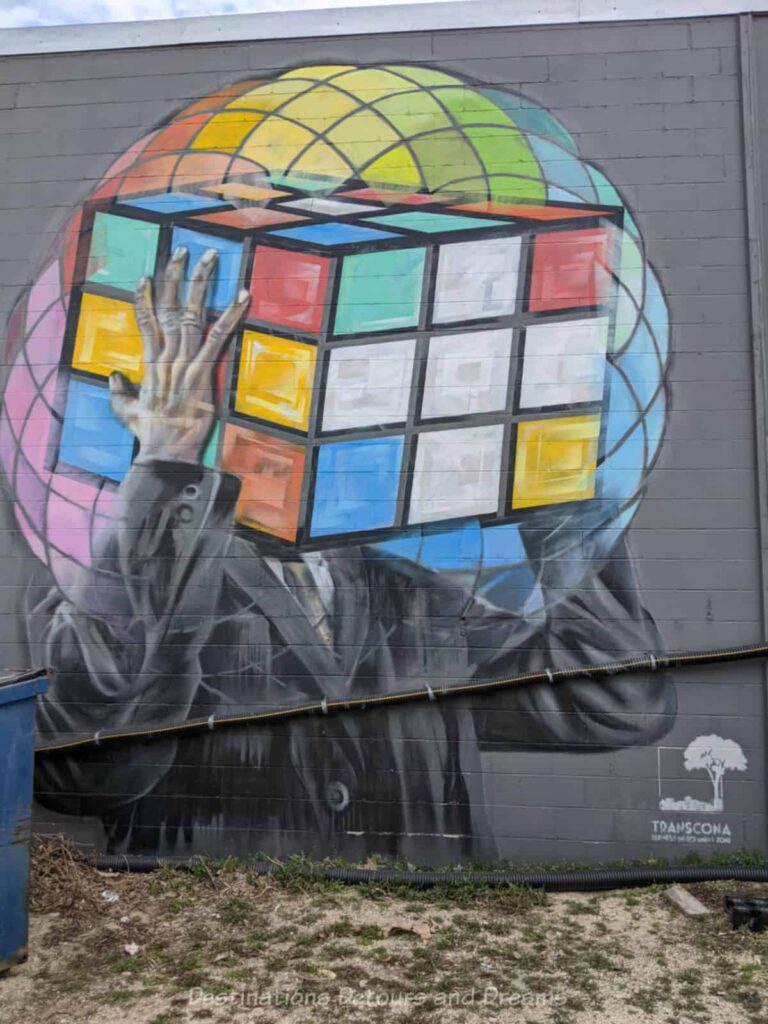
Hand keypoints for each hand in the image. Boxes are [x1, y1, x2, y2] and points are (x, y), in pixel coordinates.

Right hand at [109, 247, 249, 463]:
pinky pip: (218, 337)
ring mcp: (184, 362)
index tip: (147, 276)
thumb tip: (113, 375)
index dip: (146, 297)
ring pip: (191, 313)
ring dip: (200, 283)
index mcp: (150, 364)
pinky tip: (243, 295)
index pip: (146, 322)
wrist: (164, 453)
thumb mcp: (126, 411)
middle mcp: (166, 357)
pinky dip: (232, 314)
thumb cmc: (149, 436)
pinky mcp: (203, 372)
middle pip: (169, 308)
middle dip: (175, 276)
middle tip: (182, 250)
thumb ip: (118, 391)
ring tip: (208, 257)